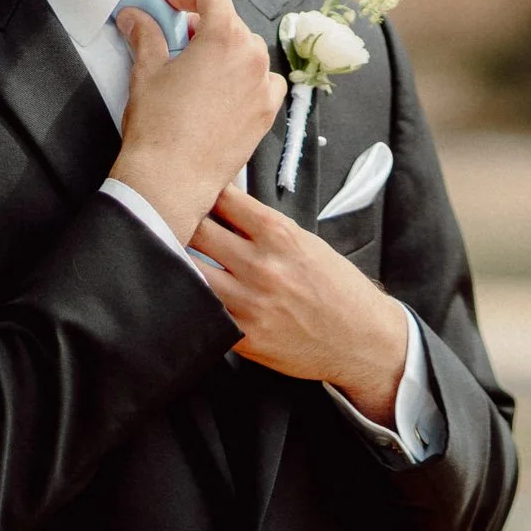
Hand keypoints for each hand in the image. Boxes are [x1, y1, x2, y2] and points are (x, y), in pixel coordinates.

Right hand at [108, 0, 286, 242]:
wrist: (172, 179)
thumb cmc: (158, 125)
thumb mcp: (146, 71)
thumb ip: (145, 34)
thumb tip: (135, 16)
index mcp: (224, 37)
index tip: (169, 2)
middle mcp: (252, 57)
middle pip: (231, 22)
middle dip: (204, 23)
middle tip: (177, 36)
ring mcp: (264, 86)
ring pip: (249, 51)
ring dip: (226, 49)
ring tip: (199, 66)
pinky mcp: (267, 113)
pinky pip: (263, 81)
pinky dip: (247, 77)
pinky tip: (224, 91)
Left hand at [190, 185, 407, 423]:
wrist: (363, 339)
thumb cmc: (338, 288)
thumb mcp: (308, 243)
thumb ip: (266, 228)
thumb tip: (226, 209)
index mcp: (279, 235)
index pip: (223, 199)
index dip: (203, 192)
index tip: (192, 192)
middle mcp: (261, 266)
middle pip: (197, 231)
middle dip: (181, 222)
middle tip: (167, 221)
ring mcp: (249, 303)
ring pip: (189, 270)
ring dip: (177, 260)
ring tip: (166, 255)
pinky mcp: (242, 336)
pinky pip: (201, 310)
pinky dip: (191, 298)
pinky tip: (183, 292)